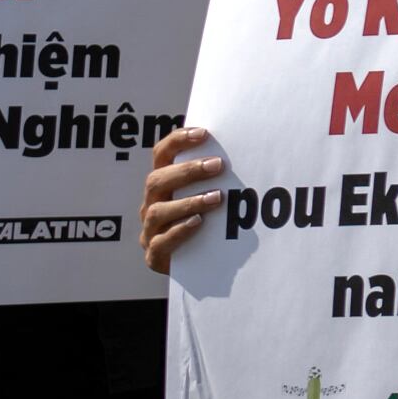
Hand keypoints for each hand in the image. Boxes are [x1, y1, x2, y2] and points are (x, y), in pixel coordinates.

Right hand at [141, 126, 225, 274]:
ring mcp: (150, 230)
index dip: (177, 141)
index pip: (161, 155)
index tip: (204, 133)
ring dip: (188, 201)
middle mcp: (151, 203)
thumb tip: (247, 149)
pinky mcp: (154, 255)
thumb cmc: (206, 223)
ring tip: (217, 198)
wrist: (196, 265)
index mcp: (162, 183)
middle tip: (217, 165)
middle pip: (156, 181)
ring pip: (158, 211)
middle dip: (187, 171)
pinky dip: (180, 231)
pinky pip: (161, 243)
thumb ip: (216, 177)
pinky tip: (199, 223)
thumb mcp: (208, 195)